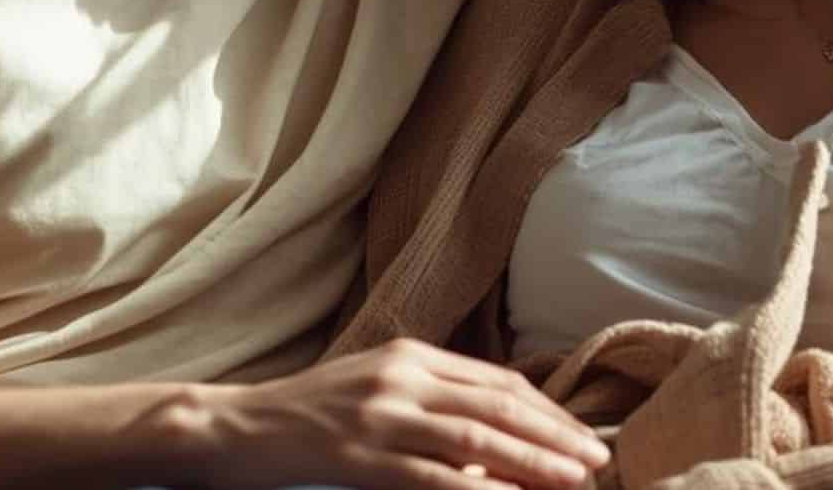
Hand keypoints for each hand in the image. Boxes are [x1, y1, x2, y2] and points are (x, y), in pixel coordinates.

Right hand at [180, 339, 610, 489]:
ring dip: (532, 462)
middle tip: (597, 459)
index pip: (497, 382)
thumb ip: (429, 392)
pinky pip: (429, 478)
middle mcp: (401, 378)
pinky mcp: (358, 457)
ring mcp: (380, 417)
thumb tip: (496, 419)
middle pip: (496, 406)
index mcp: (410, 354)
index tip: (582, 436)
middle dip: (554, 434)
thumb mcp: (375, 382)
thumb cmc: (309, 412)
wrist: (235, 425)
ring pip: (475, 440)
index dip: (547, 409)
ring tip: (573, 480)